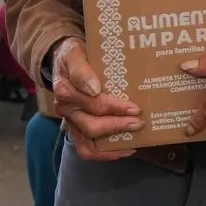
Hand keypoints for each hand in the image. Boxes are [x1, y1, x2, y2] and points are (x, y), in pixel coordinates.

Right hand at [50, 37, 142, 160]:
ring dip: (112, 143)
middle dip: (118, 125)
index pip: (90, 102)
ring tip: (135, 140)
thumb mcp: (75, 52)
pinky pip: (87, 149)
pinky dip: (105, 153)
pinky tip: (126, 148)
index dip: (113, 107)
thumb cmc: (75, 55)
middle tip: (140, 121)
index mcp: (65, 89)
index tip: (134, 107)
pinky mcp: (77, 129)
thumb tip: (93, 89)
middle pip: (91, 124)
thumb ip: (81, 69)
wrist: (65, 59)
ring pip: (88, 142)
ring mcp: (71, 121)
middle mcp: (65, 109)